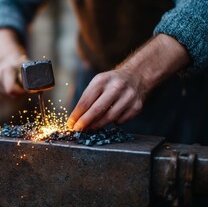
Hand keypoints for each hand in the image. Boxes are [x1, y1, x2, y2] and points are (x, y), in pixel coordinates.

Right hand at [0, 28, 28, 97]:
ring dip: (17, 93)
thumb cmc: (20, 63)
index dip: (22, 91)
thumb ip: (33, 74)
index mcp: (6, 71)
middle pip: (12, 95)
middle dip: (21, 92)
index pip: (12, 90)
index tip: (27, 86)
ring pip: (10, 96)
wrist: (7, 60)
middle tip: (24, 84)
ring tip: (18, 82)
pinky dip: (12, 93)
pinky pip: (6, 96)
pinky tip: (12, 84)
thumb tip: (40, 85)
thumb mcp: (28, 65)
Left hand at [67, 34, 189, 129]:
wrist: (136, 76)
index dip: (76, 115)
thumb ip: (87, 99)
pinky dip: (114, 122)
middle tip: (77, 130)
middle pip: (97, 110)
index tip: (70, 124)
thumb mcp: (98, 83)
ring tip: (90, 128)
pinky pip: (121, 121)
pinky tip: (112, 116)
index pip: (86, 101)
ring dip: (97, 125)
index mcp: (102, 80)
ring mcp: (128, 97)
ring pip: (109, 118)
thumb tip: (76, 119)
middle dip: (85, 123)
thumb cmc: (111, 82)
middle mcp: (116, 87)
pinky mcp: (137, 107)